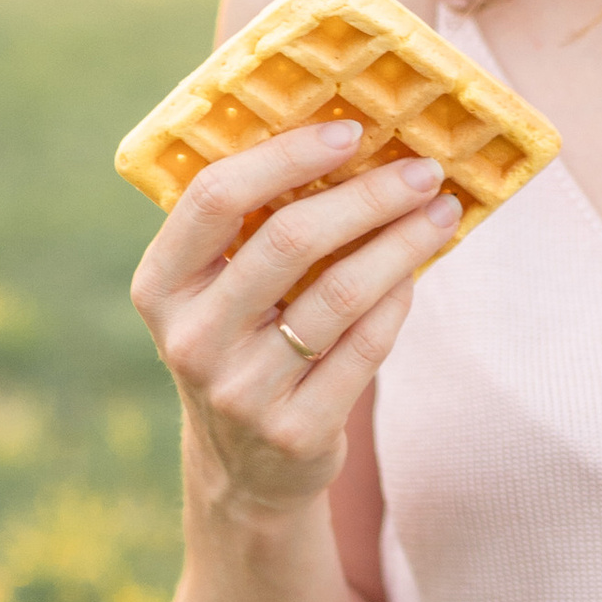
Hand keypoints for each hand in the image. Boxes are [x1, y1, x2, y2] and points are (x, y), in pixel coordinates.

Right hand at [130, 121, 459, 519]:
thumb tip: (345, 134)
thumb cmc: (243, 344)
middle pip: (287, 239)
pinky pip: (366, 346)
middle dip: (367, 195)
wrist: (245, 469)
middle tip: (422, 171)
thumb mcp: (217, 291)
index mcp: (160, 286)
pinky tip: (417, 273)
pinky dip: (399, 299)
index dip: (285, 155)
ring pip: (340, 293)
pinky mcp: (296, 430)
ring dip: (402, 242)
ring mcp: (241, 391)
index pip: (214, 197)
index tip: (350, 131)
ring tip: (441, 212)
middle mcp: (190, 339)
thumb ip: (252, 224)